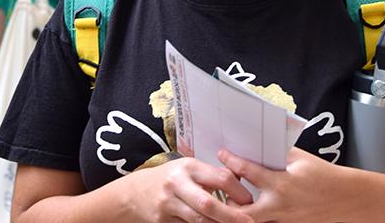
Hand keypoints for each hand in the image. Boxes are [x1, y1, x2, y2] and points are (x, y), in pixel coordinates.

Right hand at [117, 156, 253, 222]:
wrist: (134, 193)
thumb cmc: (168, 179)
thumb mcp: (187, 170)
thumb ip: (209, 177)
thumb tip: (240, 187)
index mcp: (188, 167)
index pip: (220, 178)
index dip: (239, 191)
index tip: (249, 201)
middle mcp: (177, 184)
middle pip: (209, 204)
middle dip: (231, 216)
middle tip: (249, 222)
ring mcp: (168, 204)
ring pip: (199, 220)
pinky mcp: (163, 221)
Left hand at [218, 148, 346, 222]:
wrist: (347, 199)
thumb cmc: (324, 175)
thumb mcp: (300, 159)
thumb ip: (276, 153)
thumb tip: (255, 143)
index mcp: (280, 183)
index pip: (247, 170)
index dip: (231, 160)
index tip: (221, 153)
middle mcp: (278, 206)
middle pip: (239, 211)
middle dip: (224, 203)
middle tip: (215, 191)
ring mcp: (282, 221)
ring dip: (236, 215)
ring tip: (226, 204)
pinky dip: (252, 219)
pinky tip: (246, 212)